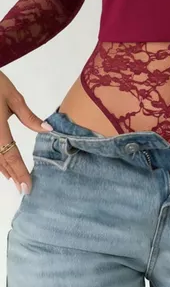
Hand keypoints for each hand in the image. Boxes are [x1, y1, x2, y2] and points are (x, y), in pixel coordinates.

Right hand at [0, 70, 52, 193]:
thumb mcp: (14, 97)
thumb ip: (29, 117)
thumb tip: (48, 130)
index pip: (11, 155)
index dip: (20, 173)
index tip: (27, 187)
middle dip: (12, 175)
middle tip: (24, 188)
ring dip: (2, 169)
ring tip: (14, 179)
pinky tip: (1, 165)